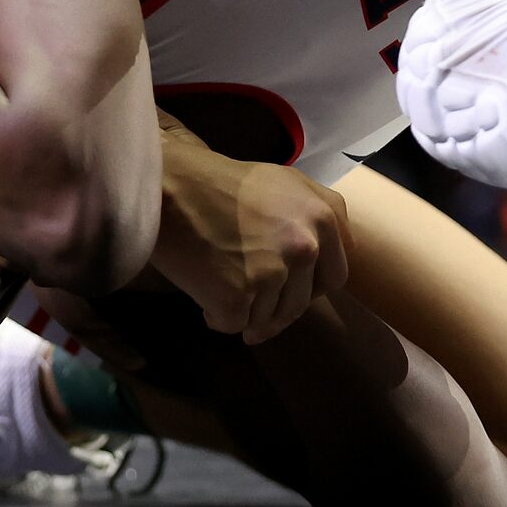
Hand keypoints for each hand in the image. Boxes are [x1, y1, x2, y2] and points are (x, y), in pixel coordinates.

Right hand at [149, 114, 350, 342]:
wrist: (171, 186)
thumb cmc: (222, 183)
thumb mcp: (288, 182)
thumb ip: (323, 213)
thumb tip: (336, 253)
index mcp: (324, 218)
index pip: (335, 276)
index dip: (308, 286)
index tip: (285, 285)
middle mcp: (306, 247)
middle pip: (301, 304)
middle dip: (277, 307)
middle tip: (249, 297)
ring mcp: (273, 273)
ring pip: (269, 318)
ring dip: (246, 311)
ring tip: (220, 282)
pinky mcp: (238, 296)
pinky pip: (234, 324)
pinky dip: (216, 315)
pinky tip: (203, 291)